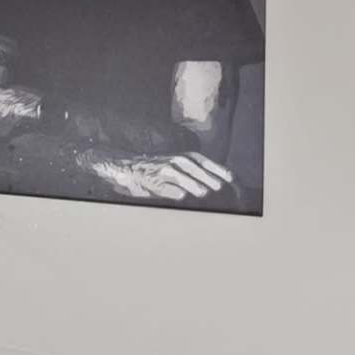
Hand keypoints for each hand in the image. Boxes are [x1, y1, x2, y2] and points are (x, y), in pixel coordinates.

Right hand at [86, 152, 238, 201]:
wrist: (125, 168)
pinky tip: (181, 196)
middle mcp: (172, 161)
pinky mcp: (149, 179)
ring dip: (191, 182)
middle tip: (218, 186)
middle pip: (192, 167)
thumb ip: (191, 175)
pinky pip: (161, 185)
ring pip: (177, 174)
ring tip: (202, 192)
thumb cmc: (154, 171)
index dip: (215, 168)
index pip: (202, 161)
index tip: (229, 177)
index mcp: (181, 158)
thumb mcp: (175, 168)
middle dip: (206, 176)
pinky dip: (171, 190)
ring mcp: (160, 169)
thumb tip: (212, 185)